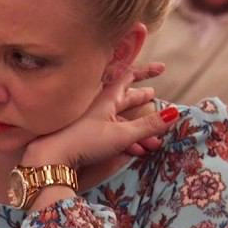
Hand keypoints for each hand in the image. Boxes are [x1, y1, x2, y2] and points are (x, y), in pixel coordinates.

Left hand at [23, 63, 175, 174]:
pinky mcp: (86, 138)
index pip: (128, 77)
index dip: (145, 72)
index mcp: (105, 99)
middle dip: (139, 98)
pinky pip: (111, 134)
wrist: (52, 159)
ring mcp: (90, 122)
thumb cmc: (85, 142)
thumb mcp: (122, 134)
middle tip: (152, 95)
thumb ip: (148, 125)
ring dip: (137, 127)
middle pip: (123, 98)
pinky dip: (127, 140)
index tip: (162, 68)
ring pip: (118, 120)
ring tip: (152, 136)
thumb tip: (176, 112)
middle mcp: (97, 106)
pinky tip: (136, 151)